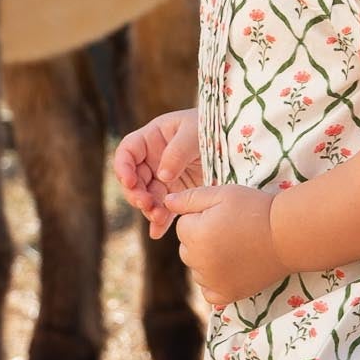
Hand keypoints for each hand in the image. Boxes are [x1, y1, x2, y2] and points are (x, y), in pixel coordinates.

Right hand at [113, 109, 201, 237]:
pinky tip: (158, 232)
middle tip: (146, 204)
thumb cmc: (213, 127)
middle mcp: (154, 159)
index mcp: (152, 138)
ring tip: (158, 217)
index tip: (129, 182)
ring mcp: (164, 177)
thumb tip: (162, 176)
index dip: (123, 167)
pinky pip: (165, 208)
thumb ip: (177, 152)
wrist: (237, 142)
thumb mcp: (194, 132)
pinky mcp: (177, 193)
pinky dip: (161, 221)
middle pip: (135, 179)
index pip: (128, 152)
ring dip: (149, 209)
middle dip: (136, 193)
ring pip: (148, 196)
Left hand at [163, 182, 286, 309]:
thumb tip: (165, 202)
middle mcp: (200, 261)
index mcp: (195, 235)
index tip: (223, 216)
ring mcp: (213, 281)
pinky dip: (215, 283)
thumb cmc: (255, 209)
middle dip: (200, 240)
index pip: (182, 227)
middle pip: (186, 249)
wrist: (288, 235)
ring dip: (207, 261)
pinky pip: (208, 292)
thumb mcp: (222, 194)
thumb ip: (189, 198)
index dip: (200, 218)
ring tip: (234, 248)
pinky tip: (231, 269)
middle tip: (230, 232)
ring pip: (196, 270)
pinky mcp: (227, 295)